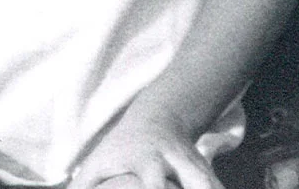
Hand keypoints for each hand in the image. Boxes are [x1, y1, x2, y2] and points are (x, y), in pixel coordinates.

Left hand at [67, 105, 219, 188]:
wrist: (161, 116)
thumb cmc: (121, 147)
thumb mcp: (97, 162)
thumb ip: (81, 187)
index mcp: (148, 159)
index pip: (156, 184)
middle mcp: (176, 160)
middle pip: (196, 183)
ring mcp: (195, 163)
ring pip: (210, 184)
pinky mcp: (206, 168)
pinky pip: (216, 186)